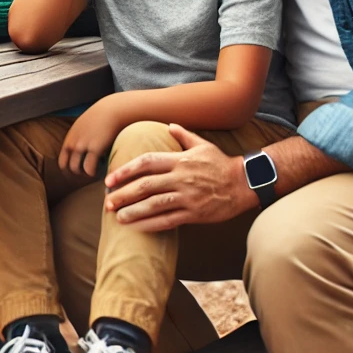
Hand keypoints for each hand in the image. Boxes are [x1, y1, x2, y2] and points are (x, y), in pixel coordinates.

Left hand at [58, 99, 124, 176]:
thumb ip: (81, 138)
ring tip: (95, 174)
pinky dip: (93, 173)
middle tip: (88, 179)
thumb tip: (83, 151)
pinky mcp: (94, 148)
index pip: (62, 161)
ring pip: (76, 169)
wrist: (113, 109)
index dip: (69, 171)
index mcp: (70, 138)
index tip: (80, 176)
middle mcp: (73, 142)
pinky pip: (89, 169)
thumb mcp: (85, 126)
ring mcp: (82, 145)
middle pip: (67, 167)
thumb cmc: (103, 118)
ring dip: (85, 175)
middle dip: (76, 176)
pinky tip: (102, 170)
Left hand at [103, 124, 255, 230]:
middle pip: (145, 185)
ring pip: (154, 204)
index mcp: (179, 160)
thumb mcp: (202, 145)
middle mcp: (180, 178)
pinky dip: (150, 224)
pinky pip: (168, 220)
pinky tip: (137, 227)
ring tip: (117, 216)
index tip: (109, 178)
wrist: (245, 183)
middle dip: (123, 194)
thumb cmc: (221, 163)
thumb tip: (169, 125)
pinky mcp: (194, 214)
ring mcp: (187, 197)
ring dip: (133, 211)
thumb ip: (183, 135)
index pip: (146, 163)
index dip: (125, 170)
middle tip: (107, 201)